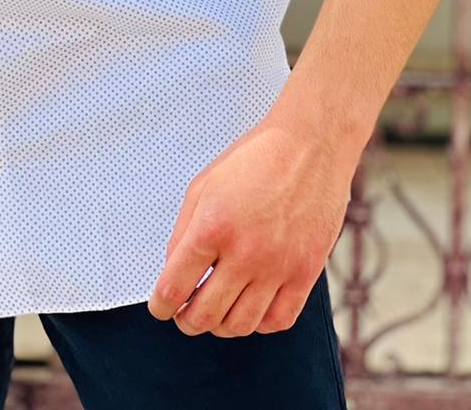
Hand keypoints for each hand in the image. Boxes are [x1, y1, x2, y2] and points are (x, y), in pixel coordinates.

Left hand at [146, 117, 354, 337]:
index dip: (161, 306)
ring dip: (221, 325)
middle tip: (184, 313)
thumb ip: (183, 232)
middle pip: (204, 316)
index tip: (160, 308)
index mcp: (212, 226)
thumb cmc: (254, 160)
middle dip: (186, 321)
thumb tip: (172, 273)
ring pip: (240, 325)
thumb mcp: (204, 185)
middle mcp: (245, 251)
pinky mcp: (306, 272)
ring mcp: (278, 266)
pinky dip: (259, 323)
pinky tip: (251, 306)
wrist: (310, 145)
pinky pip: (278, 320)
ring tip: (216, 310)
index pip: (174, 288)